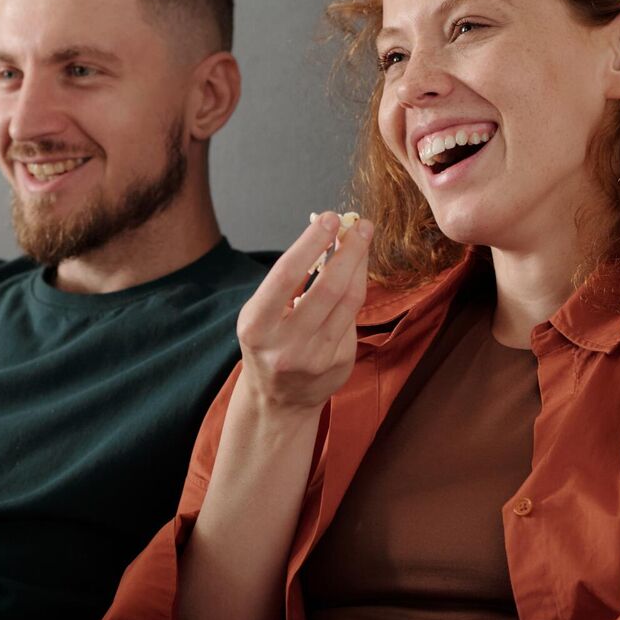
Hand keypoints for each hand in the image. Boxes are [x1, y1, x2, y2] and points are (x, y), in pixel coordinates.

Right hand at [234, 213, 371, 412]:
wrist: (277, 401)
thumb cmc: (268, 343)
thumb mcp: (262, 313)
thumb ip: (289, 279)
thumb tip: (325, 233)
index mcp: (256, 327)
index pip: (286, 275)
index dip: (312, 243)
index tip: (331, 218)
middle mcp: (285, 345)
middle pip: (329, 288)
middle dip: (349, 250)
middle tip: (360, 225)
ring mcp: (316, 358)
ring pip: (349, 301)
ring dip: (359, 265)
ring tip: (363, 240)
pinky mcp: (339, 364)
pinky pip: (352, 319)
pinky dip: (353, 293)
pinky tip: (351, 280)